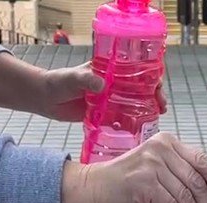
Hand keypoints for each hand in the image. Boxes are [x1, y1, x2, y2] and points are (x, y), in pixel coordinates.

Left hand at [40, 63, 167, 121]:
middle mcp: (114, 85)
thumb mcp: (72, 78)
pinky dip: (135, 122)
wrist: (45, 99)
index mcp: (110, 72)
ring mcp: (112, 100)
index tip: (158, 86)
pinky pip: (125, 117)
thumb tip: (102, 85)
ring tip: (158, 116)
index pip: (136, 71)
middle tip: (161, 106)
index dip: (151, 77)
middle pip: (142, 88)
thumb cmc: (58, 82)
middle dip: (155, 95)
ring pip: (136, 103)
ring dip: (149, 109)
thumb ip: (86, 79)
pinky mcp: (107, 114)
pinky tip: (142, 128)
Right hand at [61, 132, 206, 202]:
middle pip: (197, 183)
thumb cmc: (132, 184)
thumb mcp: (162, 175)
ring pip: (187, 198)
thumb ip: (186, 179)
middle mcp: (161, 149)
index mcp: (170, 143)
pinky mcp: (142, 182)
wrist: (95, 188)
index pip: (204, 162)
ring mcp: (151, 164)